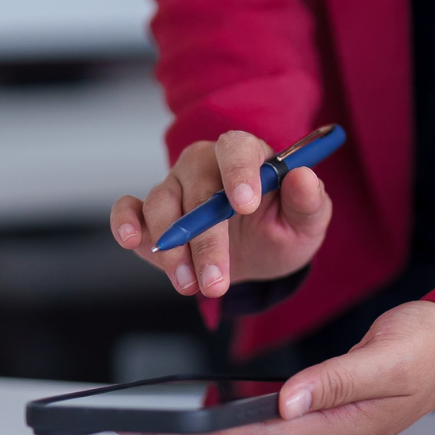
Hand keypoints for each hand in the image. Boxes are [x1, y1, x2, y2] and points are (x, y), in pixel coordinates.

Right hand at [110, 130, 332, 296]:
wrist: (258, 256)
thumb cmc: (281, 229)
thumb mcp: (306, 223)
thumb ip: (309, 202)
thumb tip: (304, 177)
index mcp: (247, 156)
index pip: (237, 148)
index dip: (238, 172)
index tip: (244, 205)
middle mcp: (206, 165)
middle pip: (197, 188)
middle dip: (206, 240)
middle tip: (217, 282)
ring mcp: (175, 187)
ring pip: (162, 205)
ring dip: (173, 250)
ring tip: (192, 286)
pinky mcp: (149, 214)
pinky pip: (129, 208)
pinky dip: (125, 221)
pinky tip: (131, 240)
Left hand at [152, 301, 434, 434]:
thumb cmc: (429, 348)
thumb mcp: (387, 358)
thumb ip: (337, 379)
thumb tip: (288, 400)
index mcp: (345, 433)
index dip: (212, 433)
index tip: (170, 428)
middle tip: (149, 425)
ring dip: (216, 431)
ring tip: (170, 421)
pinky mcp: (331, 422)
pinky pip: (276, 427)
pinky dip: (241, 420)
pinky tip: (217, 412)